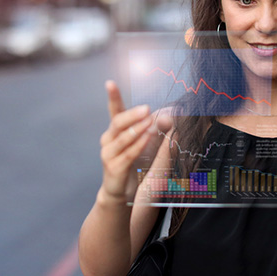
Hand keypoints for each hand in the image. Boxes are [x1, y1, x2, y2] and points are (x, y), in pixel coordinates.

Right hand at [99, 80, 170, 203]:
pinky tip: (147, 138)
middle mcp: (108, 140)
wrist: (120, 192)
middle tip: (146, 108)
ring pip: (123, 137)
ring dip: (138, 128)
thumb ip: (152, 129)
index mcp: (114, 131)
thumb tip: (168, 116)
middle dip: (133, 115)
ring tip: (150, 121)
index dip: (112, 97)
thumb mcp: (143, 143)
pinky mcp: (114, 168)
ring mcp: (109, 154)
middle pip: (118, 122)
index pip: (113, 111)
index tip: (110, 83)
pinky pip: (127, 154)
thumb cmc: (132, 164)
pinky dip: (138, 145)